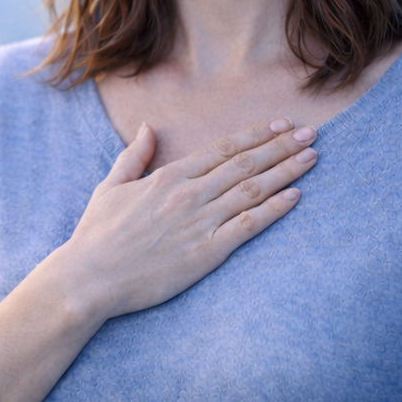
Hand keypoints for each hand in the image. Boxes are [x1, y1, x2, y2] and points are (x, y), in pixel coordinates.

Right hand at [57, 118, 316, 321]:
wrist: (90, 277)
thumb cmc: (96, 234)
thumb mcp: (110, 187)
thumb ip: (133, 156)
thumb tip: (148, 127)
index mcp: (168, 176)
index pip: (221, 149)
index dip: (254, 135)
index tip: (279, 125)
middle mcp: (189, 194)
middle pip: (245, 164)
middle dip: (281, 146)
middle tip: (310, 133)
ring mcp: (200, 222)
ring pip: (253, 189)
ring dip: (286, 170)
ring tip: (312, 157)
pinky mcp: (206, 252)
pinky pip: (248, 225)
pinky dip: (274, 209)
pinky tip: (295, 196)